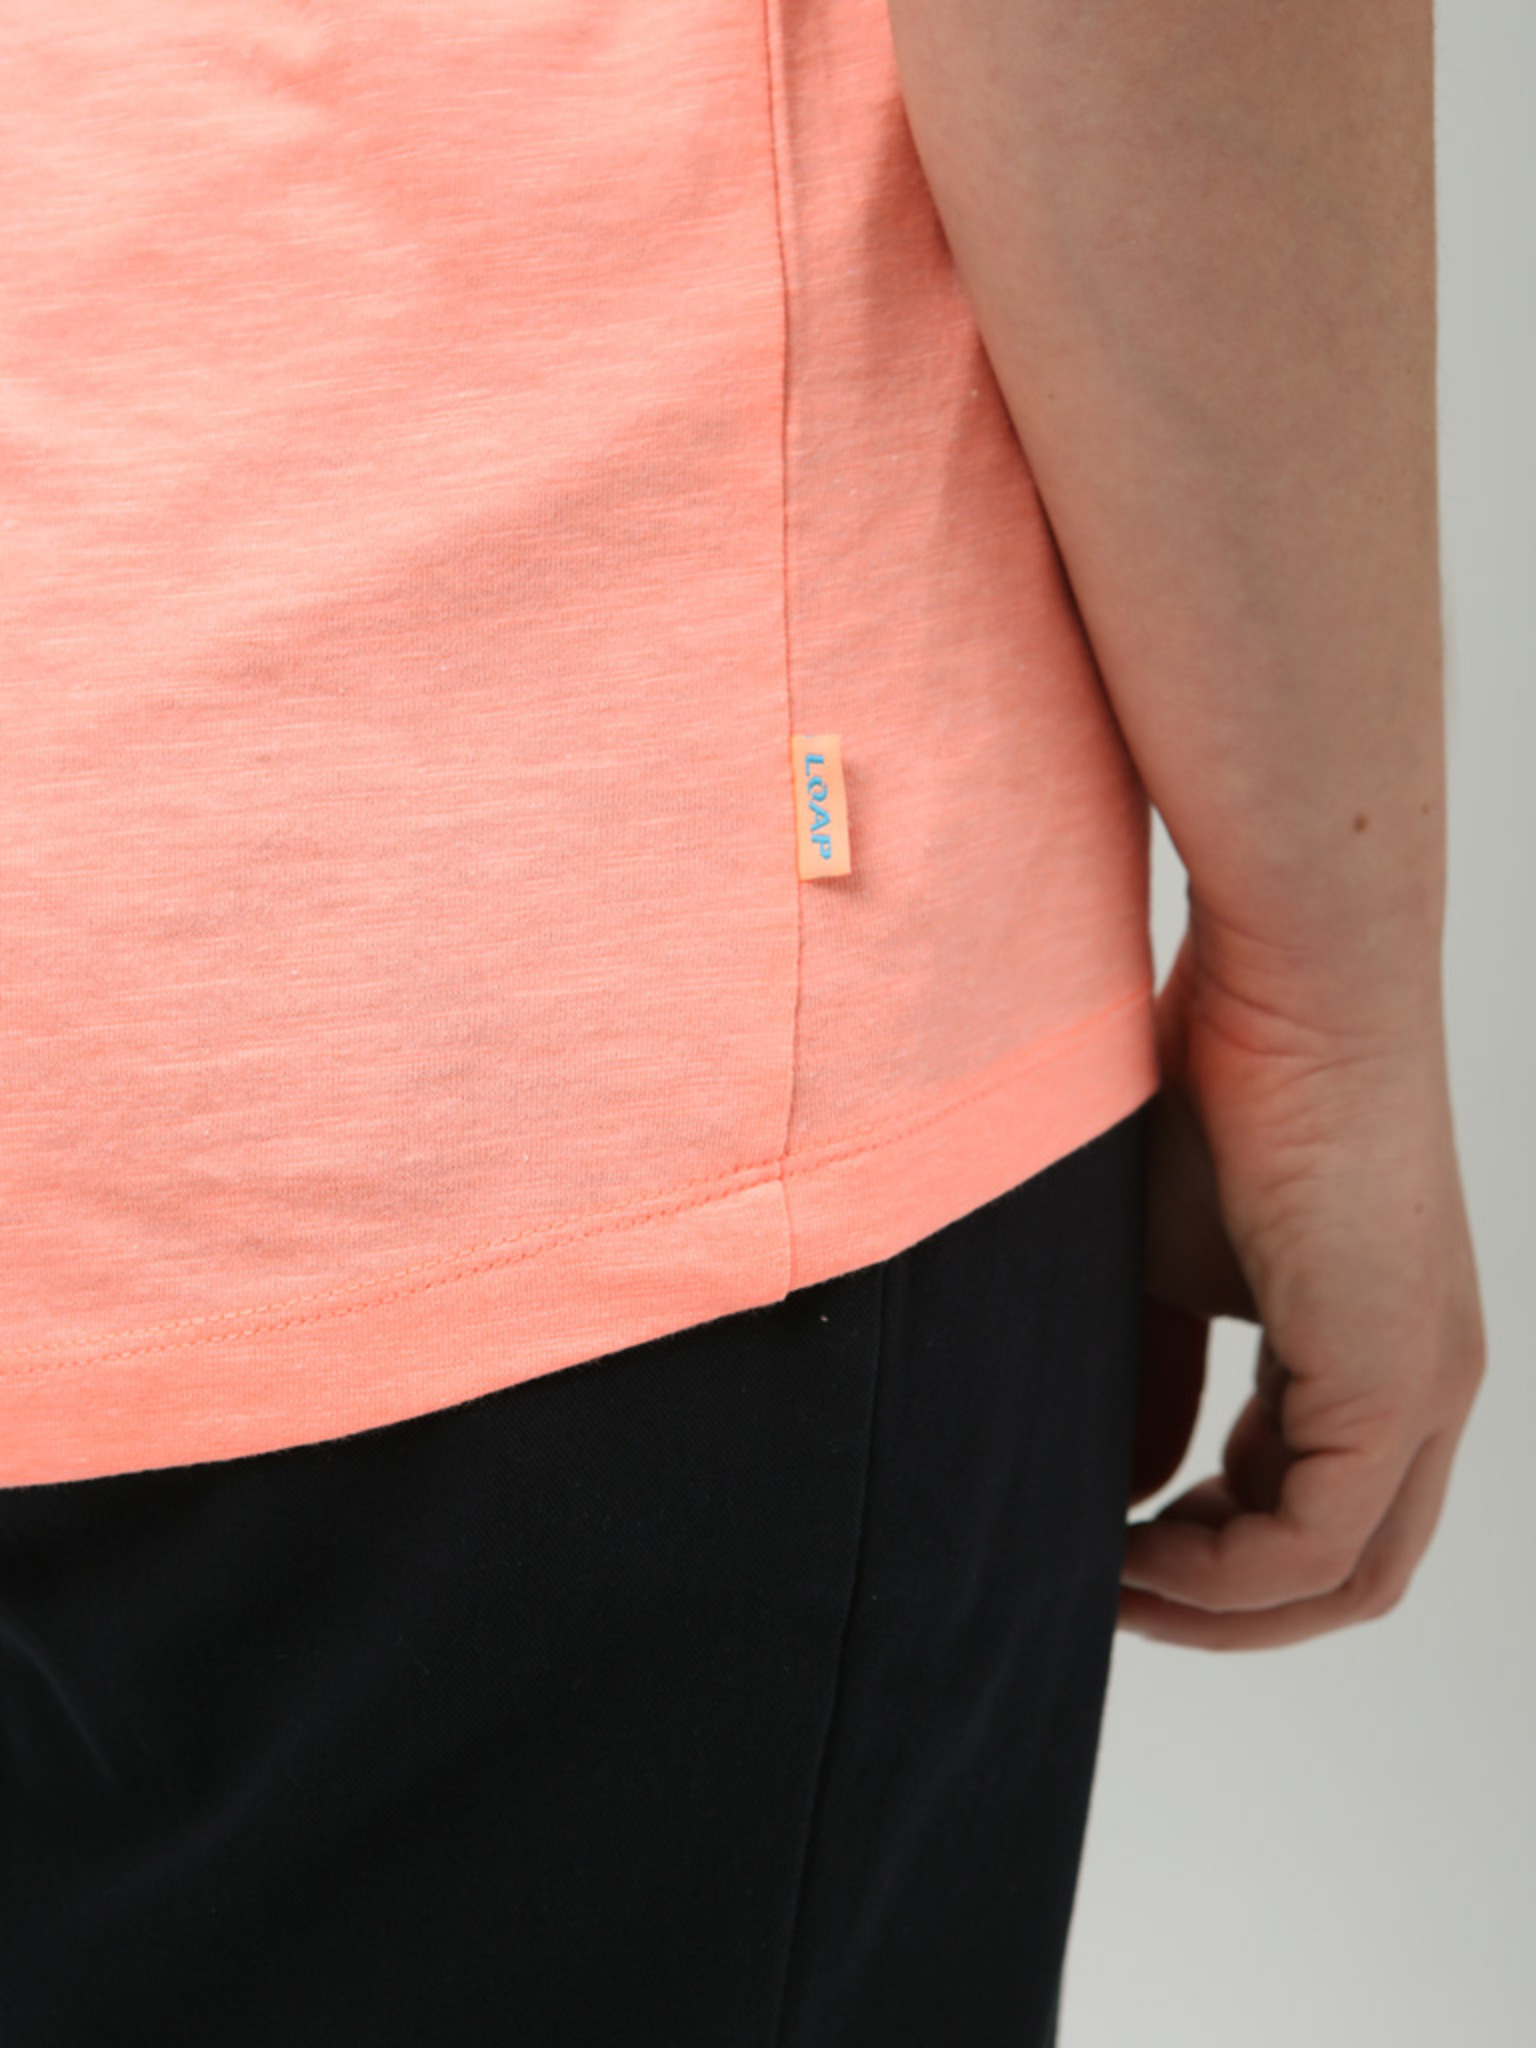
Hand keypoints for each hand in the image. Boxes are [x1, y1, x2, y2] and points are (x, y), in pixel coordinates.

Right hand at [1119, 916, 1485, 1649]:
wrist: (1281, 987)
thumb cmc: (1211, 1088)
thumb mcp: (1160, 1264)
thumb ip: (1153, 1377)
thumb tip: (1121, 1488)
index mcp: (1375, 1350)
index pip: (1314, 1508)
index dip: (1212, 1556)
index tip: (1110, 1549)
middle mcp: (1425, 1385)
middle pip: (1345, 1571)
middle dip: (1221, 1607)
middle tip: (1108, 1593)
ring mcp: (1424, 1389)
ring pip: (1343, 1576)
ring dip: (1219, 1606)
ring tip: (1109, 1583)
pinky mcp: (1396, 1382)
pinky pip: (1315, 1543)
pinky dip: (1222, 1575)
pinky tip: (1134, 1552)